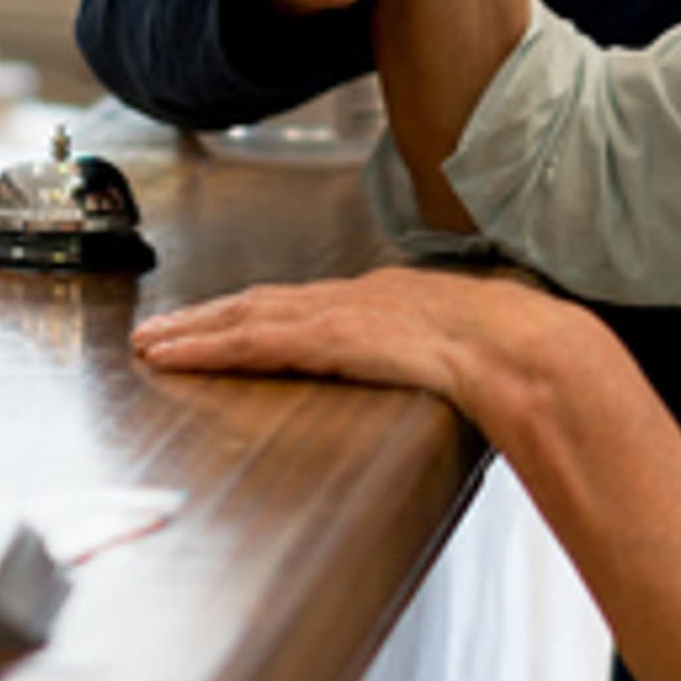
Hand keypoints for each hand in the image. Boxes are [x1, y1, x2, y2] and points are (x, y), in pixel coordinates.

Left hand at [130, 264, 593, 425]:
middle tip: (158, 330)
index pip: (304, 306)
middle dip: (207, 318)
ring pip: (245, 319)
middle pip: (262, 304)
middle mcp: (355, 298)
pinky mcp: (330, 337)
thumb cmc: (517, 357)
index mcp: (387, 301)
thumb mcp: (474, 356)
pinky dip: (207, 347)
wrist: (531, 351)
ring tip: (149, 344)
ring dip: (192, 331)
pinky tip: (173, 355)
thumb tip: (458, 383)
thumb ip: (449, 364)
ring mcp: (340, 314)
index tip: (222, 322)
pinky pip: (253, 341)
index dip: (256, 313)